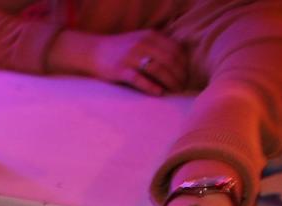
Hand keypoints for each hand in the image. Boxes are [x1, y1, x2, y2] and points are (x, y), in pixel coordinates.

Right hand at [53, 29, 188, 95]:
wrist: (94, 51)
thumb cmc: (122, 50)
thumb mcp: (142, 40)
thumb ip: (158, 47)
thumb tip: (179, 63)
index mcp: (150, 35)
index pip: (176, 49)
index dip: (184, 64)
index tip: (187, 75)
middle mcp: (142, 44)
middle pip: (169, 60)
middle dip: (180, 75)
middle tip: (183, 86)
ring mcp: (130, 57)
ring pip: (157, 69)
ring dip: (170, 82)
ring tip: (175, 91)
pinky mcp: (120, 70)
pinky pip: (139, 79)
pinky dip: (151, 87)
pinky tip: (159, 93)